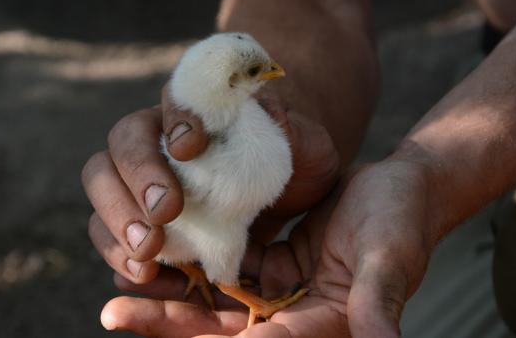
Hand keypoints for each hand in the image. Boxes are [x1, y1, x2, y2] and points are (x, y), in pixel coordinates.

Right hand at [83, 84, 339, 284]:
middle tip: (165, 212)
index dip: (175, 117)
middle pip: (122, 142)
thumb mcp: (307, 145)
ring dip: (117, 218)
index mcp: (200, 110)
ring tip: (147, 251)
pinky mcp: (137, 222)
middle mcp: (159, 138)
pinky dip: (117, 252)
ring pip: (102, 186)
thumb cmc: (294, 163)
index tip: (190, 146)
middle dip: (139, 176)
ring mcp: (140, 180)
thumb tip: (266, 109)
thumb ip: (290, 129)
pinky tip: (142, 273)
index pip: (175, 97)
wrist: (282, 200)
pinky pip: (107, 232)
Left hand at [99, 159, 438, 337]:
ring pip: (211, 307)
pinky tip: (150, 260)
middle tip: (114, 311)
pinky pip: (218, 277)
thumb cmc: (401, 220)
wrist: (398, 191)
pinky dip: (186, 274)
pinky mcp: (266, 270)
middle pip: (221, 332)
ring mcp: (276, 296)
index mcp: (324, 327)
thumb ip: (378, 298)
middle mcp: (293, 319)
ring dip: (167, 302)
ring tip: (117, 293)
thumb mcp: (390, 255)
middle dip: (169, 323)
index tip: (171, 334)